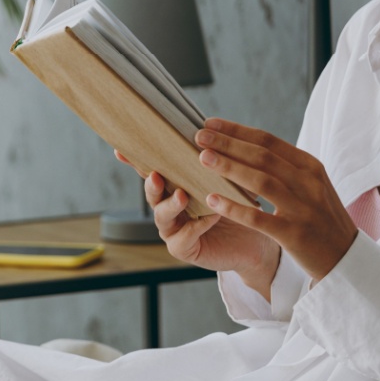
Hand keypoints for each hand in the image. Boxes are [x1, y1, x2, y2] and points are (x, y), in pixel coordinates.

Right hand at [113, 150, 280, 293]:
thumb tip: (206, 132)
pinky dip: (195, 227)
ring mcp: (173, 229)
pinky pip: (182, 238)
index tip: (121, 150)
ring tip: (183, 196)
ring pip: (162, 216)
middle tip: (157, 175)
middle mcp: (168, 206)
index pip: (152, 170)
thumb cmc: (240, 205)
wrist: (258, 240)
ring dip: (171, 204)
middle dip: (151, 183)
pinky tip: (211, 217)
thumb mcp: (229, 178)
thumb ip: (214, 161)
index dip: (135, 161)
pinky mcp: (183, 248)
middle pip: (152, 192)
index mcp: (174, 185)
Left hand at [192, 118, 358, 280]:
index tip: (211, 124)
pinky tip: (212, 199)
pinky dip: (234, 207)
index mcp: (310, 167)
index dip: (237, 131)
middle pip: (262, 156)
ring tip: (202, 159)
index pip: (268, 141)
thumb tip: (245, 148)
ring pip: (260, 181)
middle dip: (228, 143)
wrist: (347, 258)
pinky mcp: (295, 234)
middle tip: (199, 136)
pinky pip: (258, 218)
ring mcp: (303, 208)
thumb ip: (284, 168)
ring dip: (229, 167)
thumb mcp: (311, 186)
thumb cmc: (321, 219)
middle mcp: (308, 183)